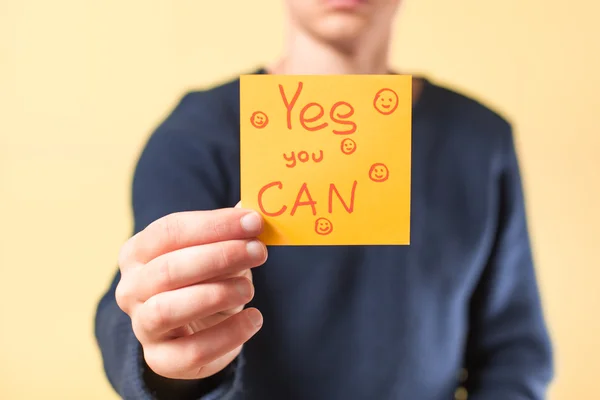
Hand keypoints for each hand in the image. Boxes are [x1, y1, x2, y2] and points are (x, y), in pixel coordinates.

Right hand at [115, 206, 266, 379]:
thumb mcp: (215, 250)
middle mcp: (131, 288)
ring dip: (216, 294)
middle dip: (220, 256)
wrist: (197, 329)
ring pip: (169, 309)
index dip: (213, 225)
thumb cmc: (205, 278)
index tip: (253, 222)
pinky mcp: (162, 360)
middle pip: (168, 268)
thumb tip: (252, 207)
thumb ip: (230, 230)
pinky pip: (192, 351)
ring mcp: (143, 326)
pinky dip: (229, 335)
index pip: (169, 231)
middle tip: (259, 251)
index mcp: (139, 252)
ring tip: (249, 287)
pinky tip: (254, 318)